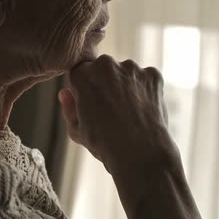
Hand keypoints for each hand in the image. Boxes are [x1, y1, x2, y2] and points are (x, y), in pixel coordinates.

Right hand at [58, 55, 177, 175]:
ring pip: (125, 72)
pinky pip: (146, 78)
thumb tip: (65, 93)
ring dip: (125, 85)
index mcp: (82, 74)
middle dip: (105, 82)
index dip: (84, 88)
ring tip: (129, 111)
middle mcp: (105, 64)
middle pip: (103, 68)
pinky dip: (144, 89)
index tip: (90, 103)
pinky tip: (143, 109)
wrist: (140, 153)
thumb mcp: (76, 129)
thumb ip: (69, 108)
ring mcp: (131, 68)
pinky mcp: (153, 74)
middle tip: (110, 107)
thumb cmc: (104, 144)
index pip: (80, 72)